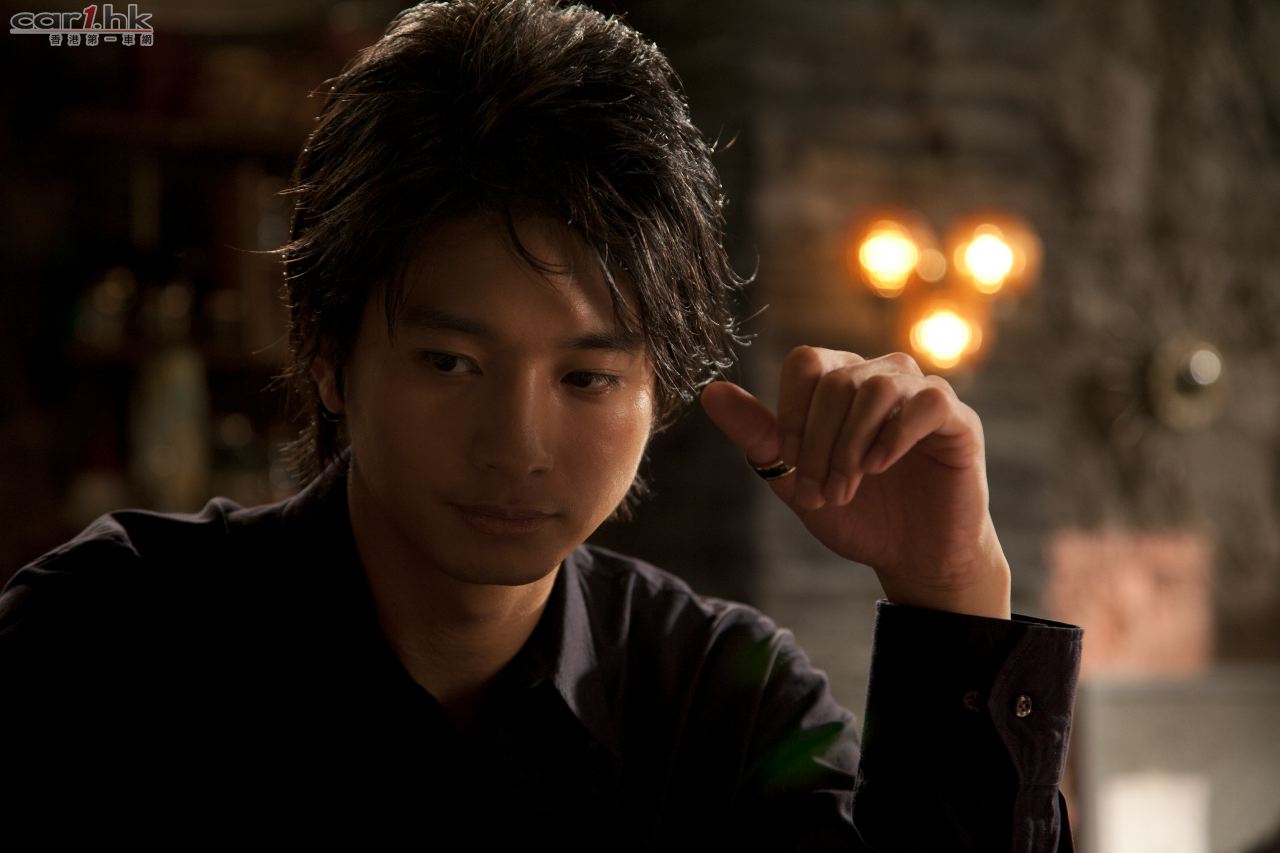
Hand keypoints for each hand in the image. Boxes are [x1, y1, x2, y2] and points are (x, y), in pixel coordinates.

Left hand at [700, 347, 1010, 618]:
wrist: (912, 557)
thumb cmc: (856, 514)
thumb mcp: (794, 477)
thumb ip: (758, 435)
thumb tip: (710, 391)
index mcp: (841, 381)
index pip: (805, 363)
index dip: (791, 414)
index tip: (789, 464)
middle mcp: (882, 375)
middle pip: (837, 380)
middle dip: (818, 443)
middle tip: (821, 493)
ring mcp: (922, 394)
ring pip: (877, 387)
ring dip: (851, 445)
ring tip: (847, 488)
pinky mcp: (958, 420)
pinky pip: (927, 401)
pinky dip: (896, 435)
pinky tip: (880, 467)